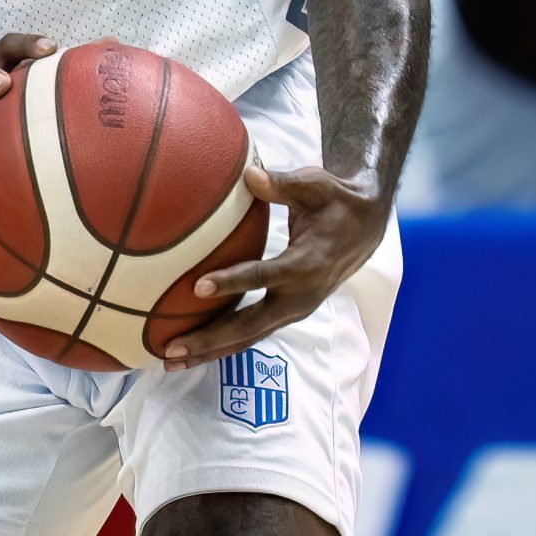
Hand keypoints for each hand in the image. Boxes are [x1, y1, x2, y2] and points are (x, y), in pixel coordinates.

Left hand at [161, 163, 386, 371]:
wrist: (365, 228)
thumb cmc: (335, 201)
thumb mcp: (315, 185)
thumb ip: (282, 183)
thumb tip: (249, 174)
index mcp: (305, 264)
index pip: (263, 276)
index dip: (231, 282)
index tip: (196, 287)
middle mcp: (299, 297)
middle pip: (249, 325)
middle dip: (209, 339)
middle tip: (170, 348)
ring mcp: (293, 310)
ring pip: (248, 337)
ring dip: (210, 351)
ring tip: (170, 361)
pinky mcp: (286, 313)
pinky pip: (252, 333)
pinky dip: (222, 344)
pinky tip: (192, 350)